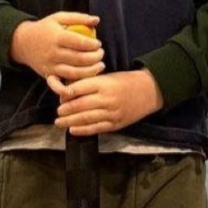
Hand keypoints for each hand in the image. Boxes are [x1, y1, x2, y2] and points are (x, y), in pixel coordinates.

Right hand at [9, 13, 103, 81]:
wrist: (22, 43)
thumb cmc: (45, 28)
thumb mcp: (58, 18)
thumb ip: (78, 18)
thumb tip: (97, 20)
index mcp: (56, 37)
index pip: (79, 43)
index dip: (92, 45)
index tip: (98, 44)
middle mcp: (53, 53)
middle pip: (79, 59)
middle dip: (95, 57)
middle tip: (101, 54)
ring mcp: (51, 66)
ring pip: (75, 73)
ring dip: (91, 71)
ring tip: (100, 65)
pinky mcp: (49, 75)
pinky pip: (64, 82)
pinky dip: (77, 82)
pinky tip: (87, 77)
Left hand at [48, 69, 163, 136]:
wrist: (149, 91)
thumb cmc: (125, 81)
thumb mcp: (107, 76)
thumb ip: (89, 84)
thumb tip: (68, 92)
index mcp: (103, 83)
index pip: (78, 89)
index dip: (65, 94)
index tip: (60, 97)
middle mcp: (107, 98)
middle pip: (80, 105)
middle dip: (65, 110)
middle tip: (58, 112)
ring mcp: (112, 112)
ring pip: (86, 118)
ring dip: (70, 121)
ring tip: (60, 122)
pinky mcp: (116, 123)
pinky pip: (96, 128)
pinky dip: (83, 130)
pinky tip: (73, 130)